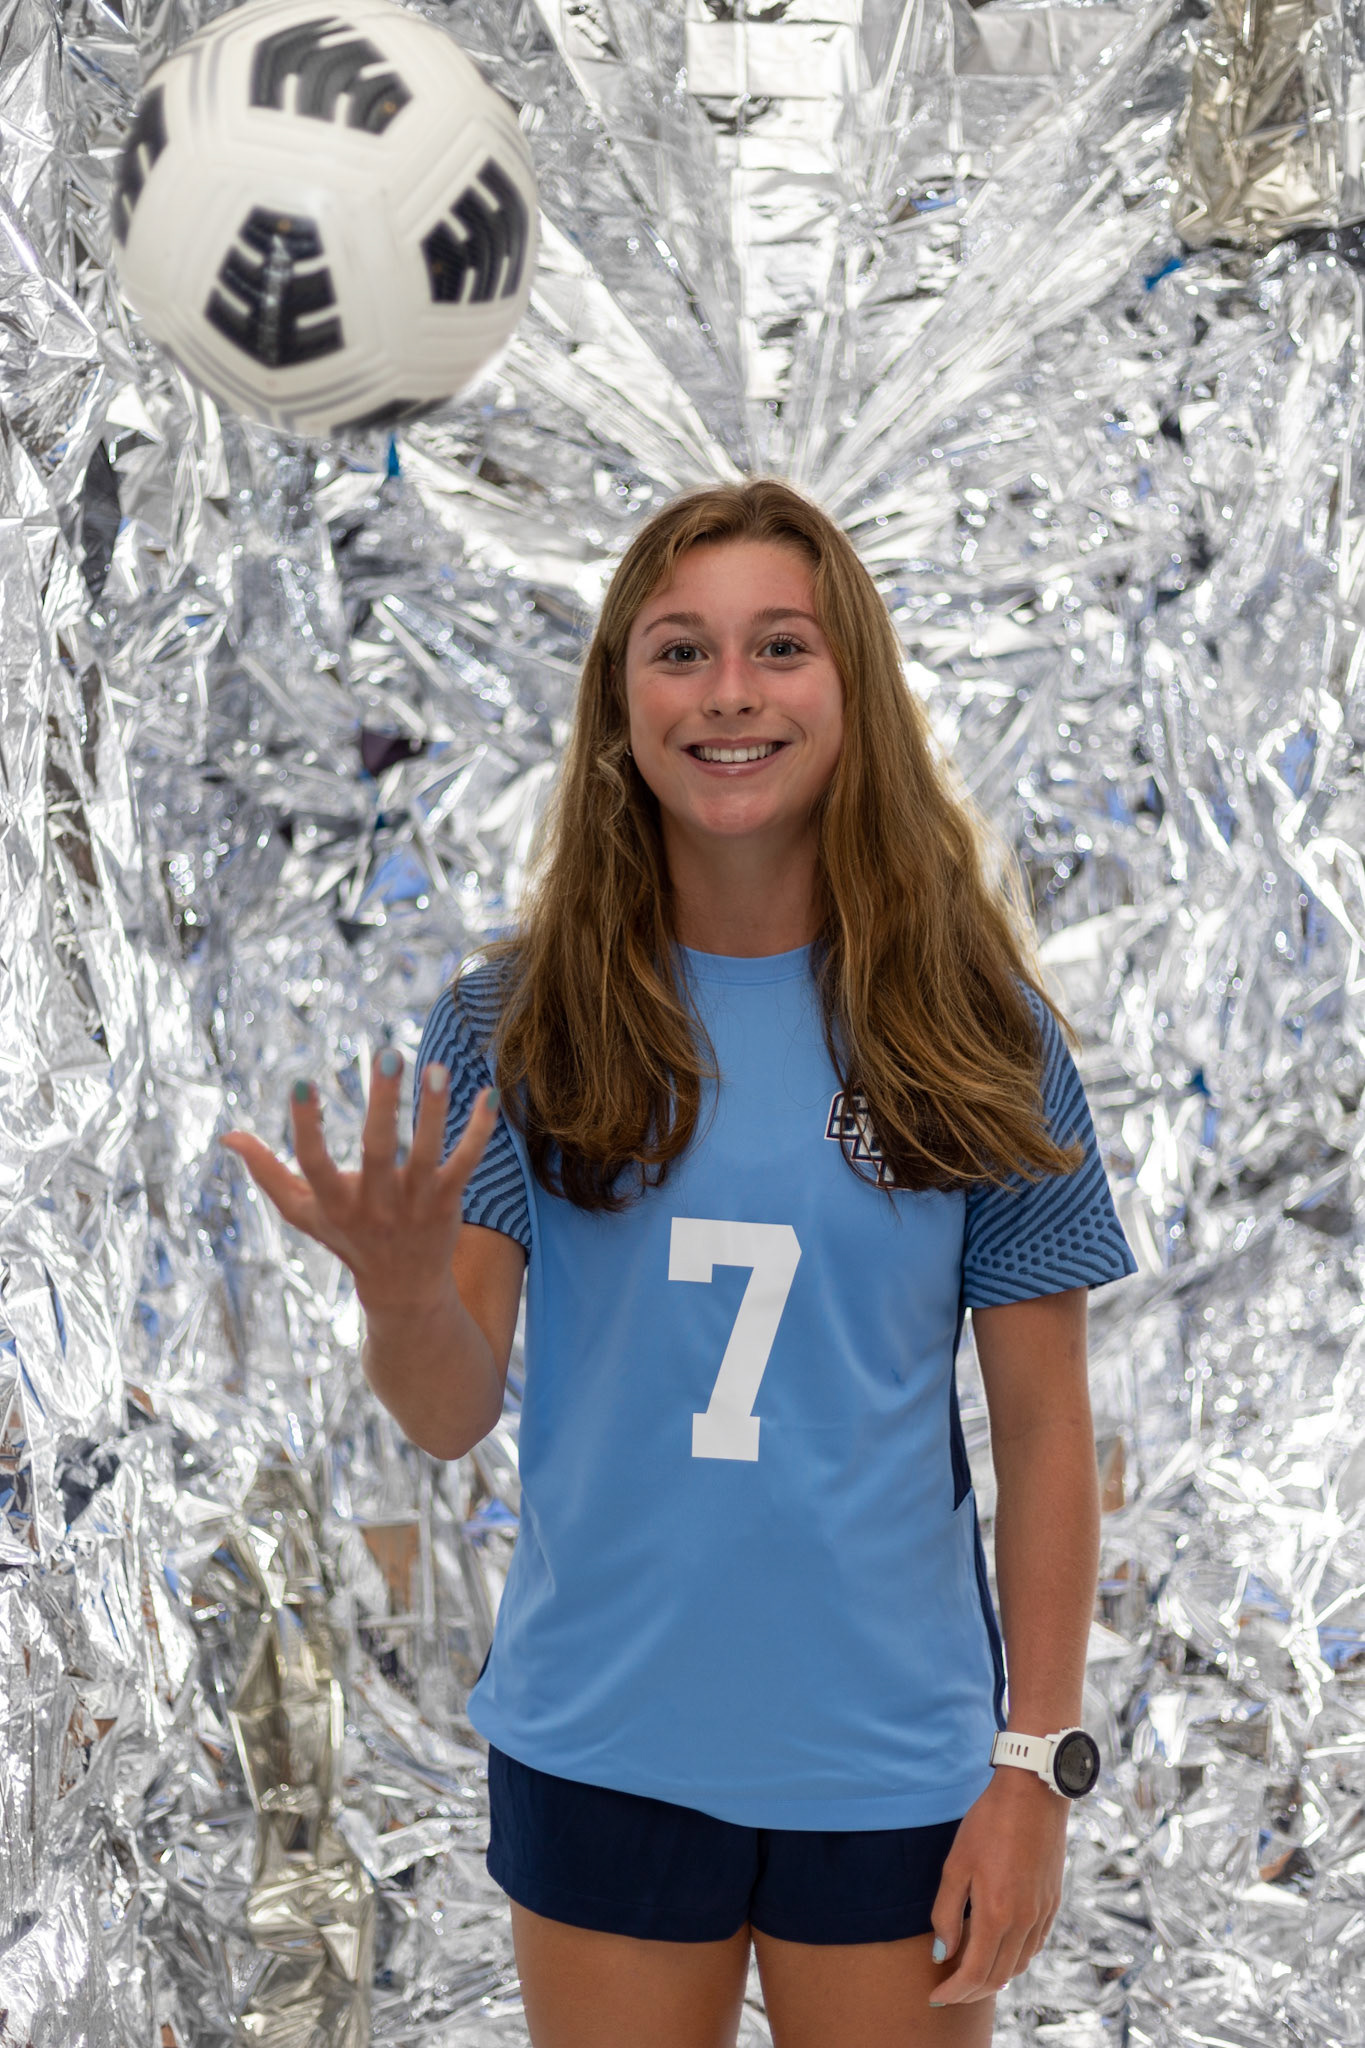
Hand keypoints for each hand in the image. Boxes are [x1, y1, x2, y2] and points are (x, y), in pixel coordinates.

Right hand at [219, 1052, 500, 1319]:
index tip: (301, 1081)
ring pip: (427, 1154)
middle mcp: (375, 1204)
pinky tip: (489, 1095)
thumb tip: (227, 1136)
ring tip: (437, 1067)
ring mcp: (414, 1204)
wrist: (404, 1290)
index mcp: (333, 1202)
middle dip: (382, 1104)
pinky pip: (466, 1163)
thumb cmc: (346, 1238)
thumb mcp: (302, 1211)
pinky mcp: (448, 1202)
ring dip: (433, 1111)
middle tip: (387, 1053)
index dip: (305, 1126)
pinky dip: (479, 1131)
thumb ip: (267, 1172)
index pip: (313, 1163)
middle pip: (376, 1151)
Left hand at [928, 1764, 1068, 2006]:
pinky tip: (1001, 1951)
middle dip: (971, 1992)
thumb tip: (942, 1953)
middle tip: (949, 1992)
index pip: (975, 1973)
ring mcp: (1042, 1913)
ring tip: (971, 1976)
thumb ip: (946, 1912)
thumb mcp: (956, 1864)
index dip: (954, 1991)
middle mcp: (1024, 1922)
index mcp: (997, 1914)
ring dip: (995, 1979)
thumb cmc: (988, 1823)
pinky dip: (1016, 1959)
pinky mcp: (1053, 1902)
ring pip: (1019, 1965)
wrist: (1033, 1794)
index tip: (936, 1997)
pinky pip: (1035, 1946)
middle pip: (998, 1977)